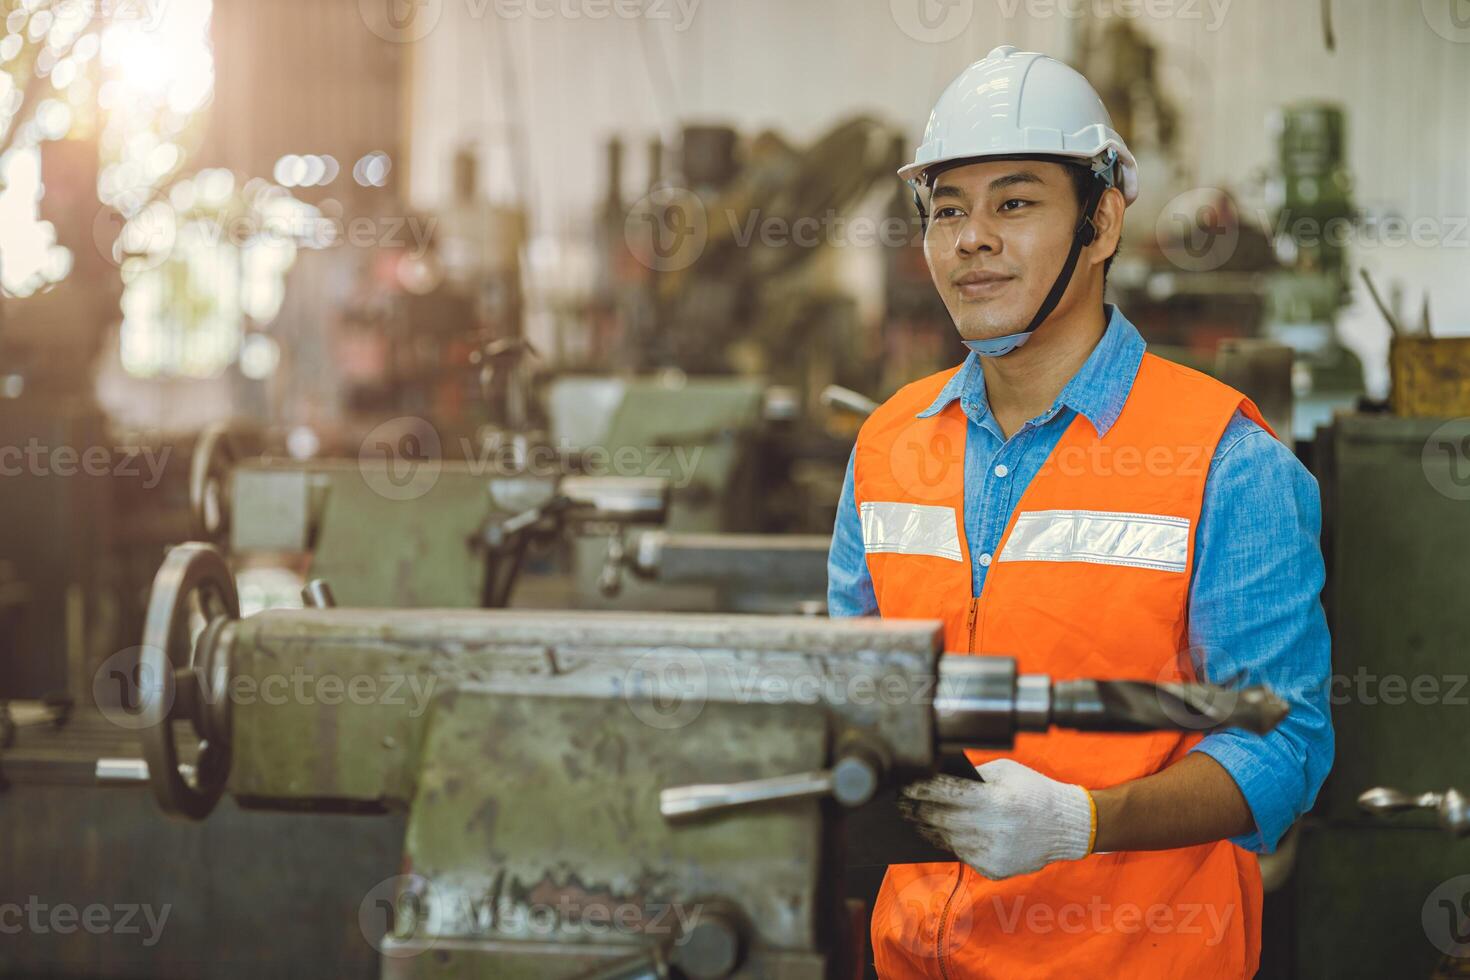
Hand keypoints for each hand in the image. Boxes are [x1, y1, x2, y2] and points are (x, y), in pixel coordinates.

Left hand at [899, 758, 1095, 879]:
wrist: (1065, 826)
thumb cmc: (1034, 792)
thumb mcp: (1005, 771)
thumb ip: (972, 775)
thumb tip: (937, 775)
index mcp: (995, 801)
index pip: (945, 794)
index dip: (921, 789)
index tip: (905, 786)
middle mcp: (993, 830)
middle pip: (940, 819)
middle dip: (919, 810)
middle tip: (903, 803)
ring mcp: (993, 854)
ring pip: (948, 840)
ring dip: (931, 829)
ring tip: (919, 817)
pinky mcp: (994, 870)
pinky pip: (964, 855)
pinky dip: (955, 844)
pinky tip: (947, 833)